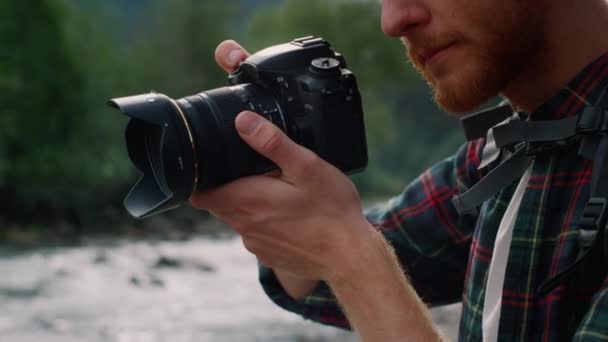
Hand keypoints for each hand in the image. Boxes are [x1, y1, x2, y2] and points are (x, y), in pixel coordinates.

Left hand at [189, 40, 374, 280]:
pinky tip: (293, 216)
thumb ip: (273, 143)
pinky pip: (259, 234)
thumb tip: (242, 122)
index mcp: (246, 201)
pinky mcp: (271, 255)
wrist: (351, 258)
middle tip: (255, 170)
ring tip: (280, 191)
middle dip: (230, 186)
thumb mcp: (307, 167)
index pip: (199, 193)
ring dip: (251, 204)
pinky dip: (268, 223)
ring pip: (241, 218)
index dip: (200, 178)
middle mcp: (244, 226)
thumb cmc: (331, 211)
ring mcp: (256, 245)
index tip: (213, 164)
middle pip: (219, 203)